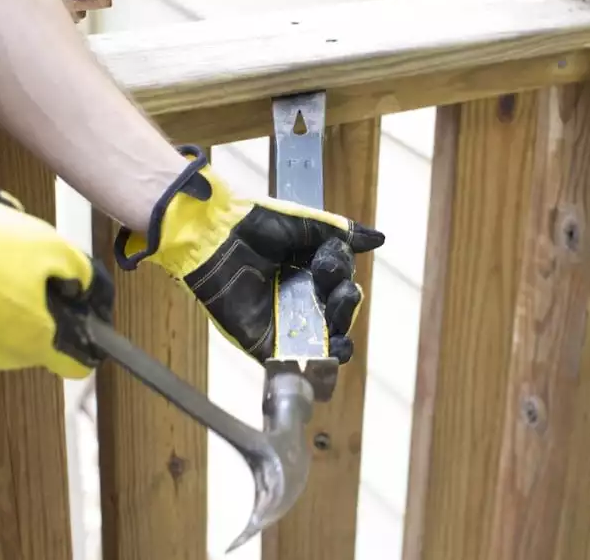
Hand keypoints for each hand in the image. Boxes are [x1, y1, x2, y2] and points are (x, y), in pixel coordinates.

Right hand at [0, 161, 103, 378]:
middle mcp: (4, 357)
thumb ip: (79, 273)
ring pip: (10, 321)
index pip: (77, 365)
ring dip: (14, 292)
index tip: (87, 307)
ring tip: (2, 254)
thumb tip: (82, 287)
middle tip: (39, 263)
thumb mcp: (50, 247)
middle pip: (43, 333)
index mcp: (36, 343)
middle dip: (48, 301)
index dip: (90, 335)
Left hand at [114, 145, 384, 363]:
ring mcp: (286, 322)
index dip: (340, 274)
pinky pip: (295, 362)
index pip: (341, 279)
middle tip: (337, 295)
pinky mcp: (267, 344)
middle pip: (339, 311)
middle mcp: (302, 296)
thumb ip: (339, 233)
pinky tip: (327, 359)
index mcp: (311, 268)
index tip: (327, 265)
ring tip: (339, 335)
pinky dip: (314, 367)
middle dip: (345, 306)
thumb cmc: (252, 225)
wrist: (210, 239)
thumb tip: (379, 239)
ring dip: (340, 339)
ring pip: (326, 339)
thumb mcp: (302, 223)